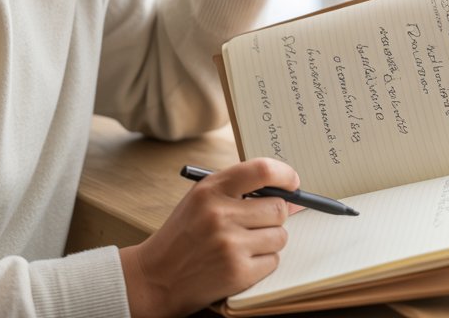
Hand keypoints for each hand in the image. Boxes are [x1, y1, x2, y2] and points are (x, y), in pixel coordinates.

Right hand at [119, 158, 298, 317]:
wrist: (156, 277)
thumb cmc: (184, 235)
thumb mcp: (202, 201)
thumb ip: (241, 190)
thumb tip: (292, 194)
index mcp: (210, 190)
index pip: (262, 170)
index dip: (285, 175)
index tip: (292, 183)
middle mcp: (220, 215)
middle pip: (278, 207)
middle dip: (273, 216)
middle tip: (256, 223)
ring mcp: (229, 245)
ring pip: (280, 236)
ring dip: (268, 241)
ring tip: (243, 245)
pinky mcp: (238, 272)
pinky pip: (274, 261)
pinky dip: (263, 263)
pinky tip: (240, 261)